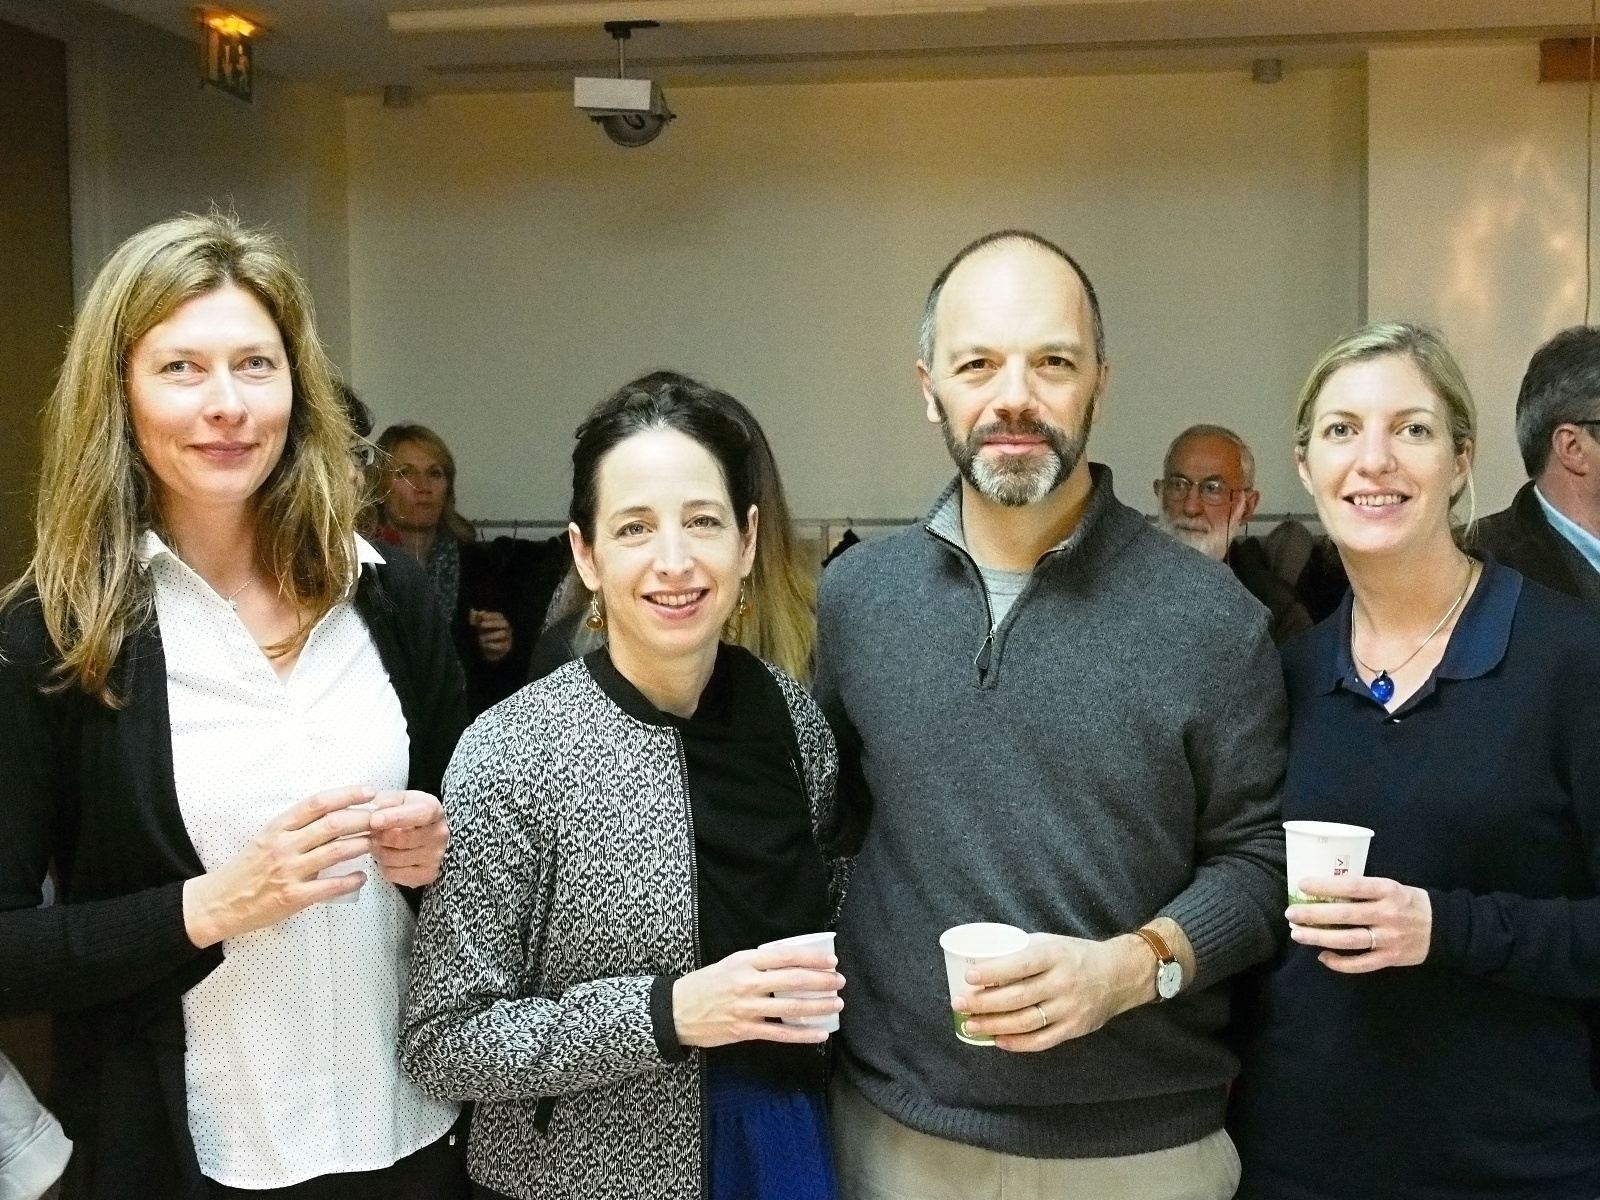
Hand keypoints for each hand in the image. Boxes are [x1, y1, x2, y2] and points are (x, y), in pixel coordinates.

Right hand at [182, 785, 377, 947]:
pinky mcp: (292, 897)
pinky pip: (330, 886)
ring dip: (362, 845)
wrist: (218, 902)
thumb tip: (333, 814)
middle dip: (363, 818)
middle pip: (333, 824)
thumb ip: (296, 827)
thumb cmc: (246, 869)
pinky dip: (351, 880)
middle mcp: (284, 845)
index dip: (347, 794)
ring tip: (376, 843)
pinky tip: (362, 877)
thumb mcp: (266, 838)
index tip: (369, 792)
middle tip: (382, 818)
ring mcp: (288, 871)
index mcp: (278, 827)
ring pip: (336, 851)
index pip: (317, 803)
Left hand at [367, 790, 449, 887]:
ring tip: (378, 843)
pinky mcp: (427, 875)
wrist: (422, 831)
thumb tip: (372, 811)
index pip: (419, 814)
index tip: (374, 820)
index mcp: (434, 810)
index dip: (395, 818)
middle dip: (377, 836)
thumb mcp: (399, 798)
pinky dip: (383, 866)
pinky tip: (388, 855)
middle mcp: (439, 834)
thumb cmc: (406, 812)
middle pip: (400, 839)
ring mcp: (435, 856)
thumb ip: (385, 800)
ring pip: (392, 859)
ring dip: (377, 851)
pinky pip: (392, 874)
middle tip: (370, 831)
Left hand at [471, 609, 512, 663]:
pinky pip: (502, 645)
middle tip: (481, 625)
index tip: (481, 617)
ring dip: (490, 635)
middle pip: (504, 623)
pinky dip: (492, 645)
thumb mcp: (479, 628)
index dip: (491, 615)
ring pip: (503, 634)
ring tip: (480, 638)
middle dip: (492, 623)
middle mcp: (506, 629)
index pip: (499, 616)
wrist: (487, 652)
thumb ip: (477, 620)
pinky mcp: (506, 648)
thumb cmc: (484, 636)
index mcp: (501, 622)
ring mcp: (508, 638)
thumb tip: (475, 612)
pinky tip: (485, 645)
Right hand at [673, 945, 843, 1047]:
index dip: (812, 958)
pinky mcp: (744, 1031)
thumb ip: (757, 963)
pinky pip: (780, 1033)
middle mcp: (747, 983)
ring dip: (818, 1006)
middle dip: (821, 981)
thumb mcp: (729, 964)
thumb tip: (791, 963)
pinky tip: (820, 1033)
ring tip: (836, 1004)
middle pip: (793, 980)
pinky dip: (803, 1034)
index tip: (831, 960)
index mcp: (744, 961)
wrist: (676, 1011)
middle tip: (840, 982)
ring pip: (791, 1007)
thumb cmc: (706, 985)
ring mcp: (746, 1009)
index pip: (785, 956)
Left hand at [957, 933, 1152, 1051]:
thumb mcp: (1052, 942)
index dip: (992, 972)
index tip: (968, 977)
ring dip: (993, 1025)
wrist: (1120, 975)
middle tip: (959, 1004)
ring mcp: (1069, 1008)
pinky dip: (1017, 1043)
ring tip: (970, 1025)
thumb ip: (1022, 951)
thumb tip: (983, 959)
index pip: (1019, 965)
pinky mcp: (1074, 1028)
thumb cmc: (1076, 955)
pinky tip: (998, 1040)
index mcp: (1055, 956)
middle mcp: (1063, 983)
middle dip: (983, 1003)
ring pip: (1025, 1022)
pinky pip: (1042, 1040)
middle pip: (1017, 997)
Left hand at [1287, 875, 1431, 972]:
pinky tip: (1322, 956)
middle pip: (1345, 915)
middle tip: (1290, 913)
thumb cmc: (1408, 902)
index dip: (1325, 885)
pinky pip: (1361, 964)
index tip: (1302, 885)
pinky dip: (1340, 962)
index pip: (1352, 887)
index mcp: (1387, 891)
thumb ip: (1363, 888)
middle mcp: (1388, 914)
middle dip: (1314, 915)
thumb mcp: (1390, 886)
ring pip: (1349, 940)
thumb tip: (1323, 887)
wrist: (1443, 928)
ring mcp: (1389, 938)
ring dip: (1319, 938)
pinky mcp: (1391, 958)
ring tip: (1297, 934)